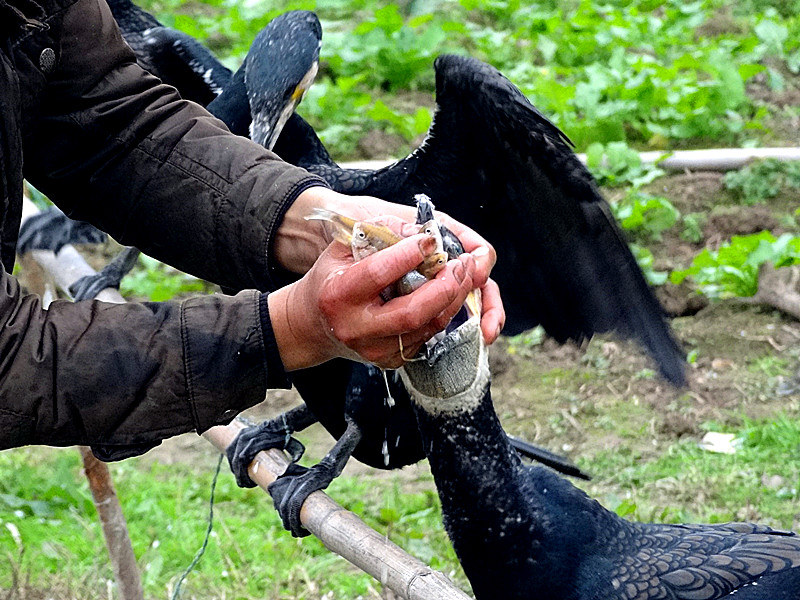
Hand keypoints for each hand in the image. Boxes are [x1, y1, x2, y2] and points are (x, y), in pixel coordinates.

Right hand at [275, 186, 504, 343]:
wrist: (312, 327)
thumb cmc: (329, 279)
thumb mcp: (340, 249)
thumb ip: (376, 235)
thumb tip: (420, 229)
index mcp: (339, 295)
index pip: (380, 273)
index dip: (409, 254)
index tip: (431, 239)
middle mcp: (357, 328)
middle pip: (412, 311)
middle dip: (444, 286)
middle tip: (462, 262)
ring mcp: (374, 350)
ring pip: (427, 327)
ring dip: (453, 299)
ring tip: (464, 274)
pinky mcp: (390, 361)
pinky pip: (427, 338)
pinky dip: (445, 314)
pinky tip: (452, 294)